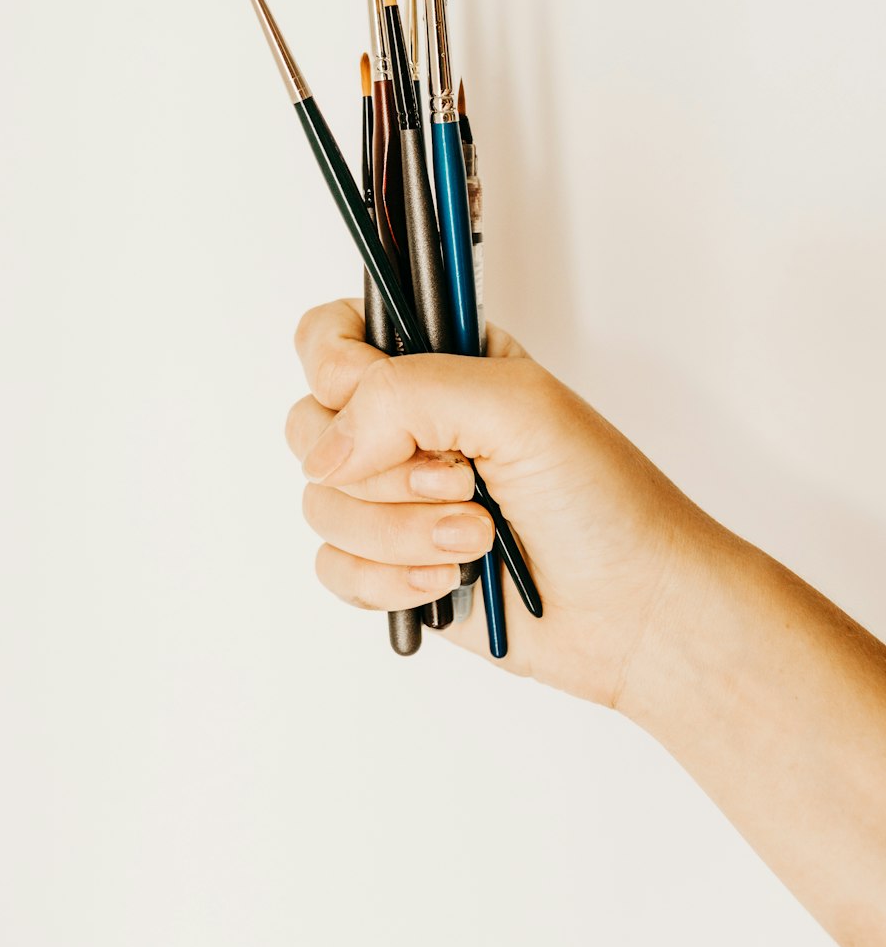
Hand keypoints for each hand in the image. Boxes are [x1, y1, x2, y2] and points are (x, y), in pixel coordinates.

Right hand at [285, 299, 709, 710]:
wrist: (636, 611)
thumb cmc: (603, 498)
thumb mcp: (515, 407)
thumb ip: (404, 395)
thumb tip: (326, 451)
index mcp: (438, 363)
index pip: (330, 336)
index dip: (336, 369)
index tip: (377, 403)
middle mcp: (408, 424)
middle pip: (310, 424)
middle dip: (383, 468)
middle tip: (462, 480)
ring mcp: (396, 497)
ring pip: (322, 503)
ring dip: (400, 530)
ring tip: (478, 538)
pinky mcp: (391, 564)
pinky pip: (333, 566)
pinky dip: (389, 578)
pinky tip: (449, 580)